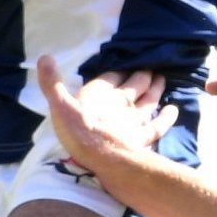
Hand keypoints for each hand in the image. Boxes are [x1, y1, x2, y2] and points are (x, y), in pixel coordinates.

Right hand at [35, 57, 176, 175]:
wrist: (104, 159)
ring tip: (162, 79)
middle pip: (135, 85)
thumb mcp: (60, 107)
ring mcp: (134, 120)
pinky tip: (173, 109)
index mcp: (101, 93)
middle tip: (150, 68)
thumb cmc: (80, 132)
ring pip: (148, 102)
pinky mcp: (143, 137)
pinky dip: (166, 117)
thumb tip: (44, 57)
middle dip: (143, 75)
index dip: (119, 69)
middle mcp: (120, 103)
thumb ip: (53, 84)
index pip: (112, 75)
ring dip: (156, 90)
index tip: (125, 61)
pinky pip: (158, 125)